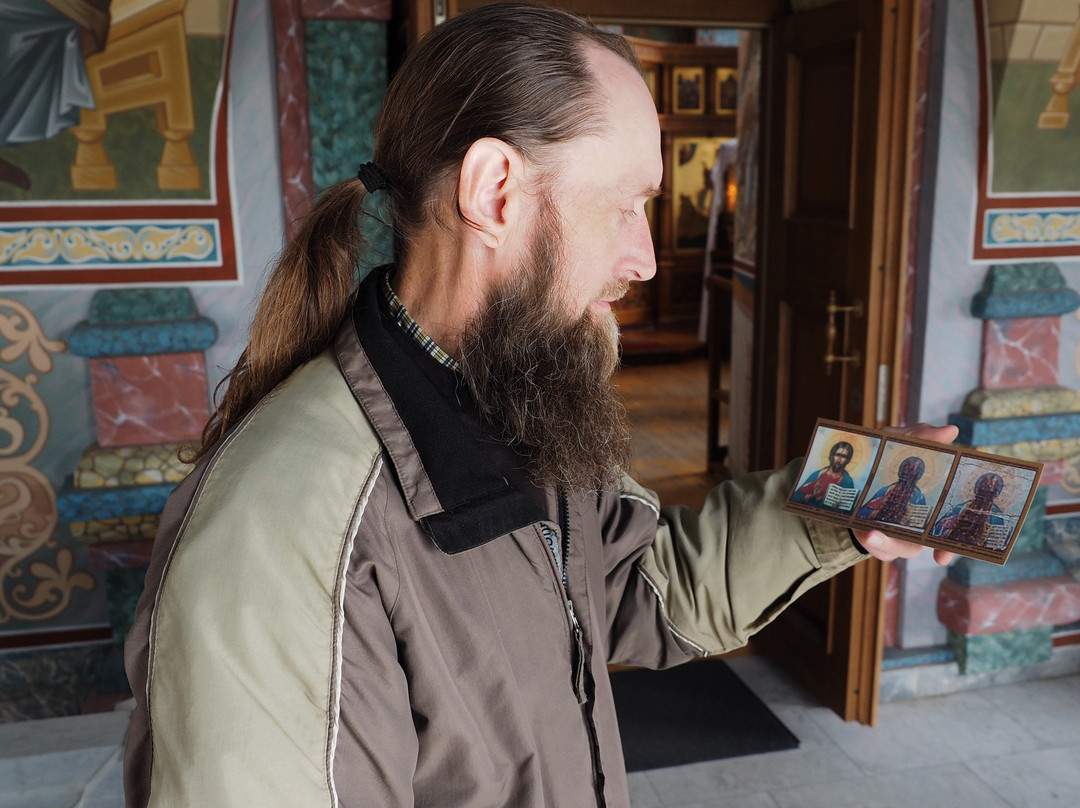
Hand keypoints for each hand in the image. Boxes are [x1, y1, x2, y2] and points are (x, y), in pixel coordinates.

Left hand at [852, 422, 959, 565]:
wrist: (852, 475)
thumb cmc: (885, 460)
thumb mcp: (898, 443)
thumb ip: (921, 438)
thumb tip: (950, 431)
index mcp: (935, 501)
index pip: (958, 521)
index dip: (962, 537)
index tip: (947, 555)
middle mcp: (921, 522)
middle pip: (934, 543)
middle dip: (935, 548)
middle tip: (938, 553)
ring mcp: (899, 533)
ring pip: (902, 549)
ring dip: (888, 544)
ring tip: (872, 533)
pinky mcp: (877, 538)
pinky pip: (879, 548)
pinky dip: (875, 543)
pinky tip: (867, 534)